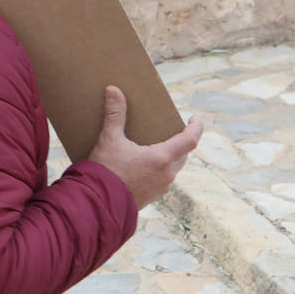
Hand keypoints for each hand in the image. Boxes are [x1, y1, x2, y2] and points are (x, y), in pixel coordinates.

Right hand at [87, 86, 203, 208]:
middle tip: (172, 131)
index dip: (196, 127)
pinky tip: (144, 166)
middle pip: (183, 154)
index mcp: (162, 158)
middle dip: (181, 141)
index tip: (197, 117)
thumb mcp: (109, 139)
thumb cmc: (105, 170)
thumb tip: (113, 90)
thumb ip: (115, 114)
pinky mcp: (153, 196)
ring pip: (174, 167)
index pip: (190, 140)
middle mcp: (167, 174)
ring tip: (156, 147)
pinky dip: (160, 168)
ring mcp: (161, 187)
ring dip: (170, 156)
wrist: (97, 203)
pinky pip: (163, 178)